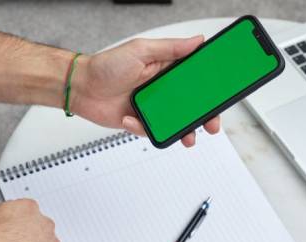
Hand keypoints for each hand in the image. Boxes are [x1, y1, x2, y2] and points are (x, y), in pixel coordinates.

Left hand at [70, 36, 220, 146]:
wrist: (80, 88)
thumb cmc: (106, 66)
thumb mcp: (141, 50)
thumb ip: (171, 48)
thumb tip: (197, 41)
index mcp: (166, 69)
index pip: (196, 78)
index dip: (211, 87)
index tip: (224, 94)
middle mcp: (162, 89)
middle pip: (192, 105)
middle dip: (205, 115)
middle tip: (212, 123)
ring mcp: (152, 107)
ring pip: (175, 122)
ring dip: (184, 130)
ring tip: (188, 136)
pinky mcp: (140, 122)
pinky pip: (151, 130)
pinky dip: (142, 128)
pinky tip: (130, 119)